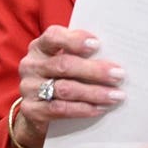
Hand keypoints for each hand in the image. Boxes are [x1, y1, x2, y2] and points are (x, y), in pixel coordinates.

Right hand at [12, 26, 126, 147]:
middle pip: (64, 65)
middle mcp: (31, 65)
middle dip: (95, 70)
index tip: (98, 44)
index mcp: (40, 46)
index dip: (75, 40)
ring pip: (65, 89)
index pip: (53, 36)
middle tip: (119, 75)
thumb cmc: (61, 78)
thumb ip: (82, 55)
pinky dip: (83, 109)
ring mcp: (29, 88)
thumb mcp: (66, 61)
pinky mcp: (31, 110)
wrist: (38, 110)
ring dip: (94, 92)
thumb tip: (114, 56)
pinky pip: (60, 109)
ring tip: (116, 95)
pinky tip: (100, 109)